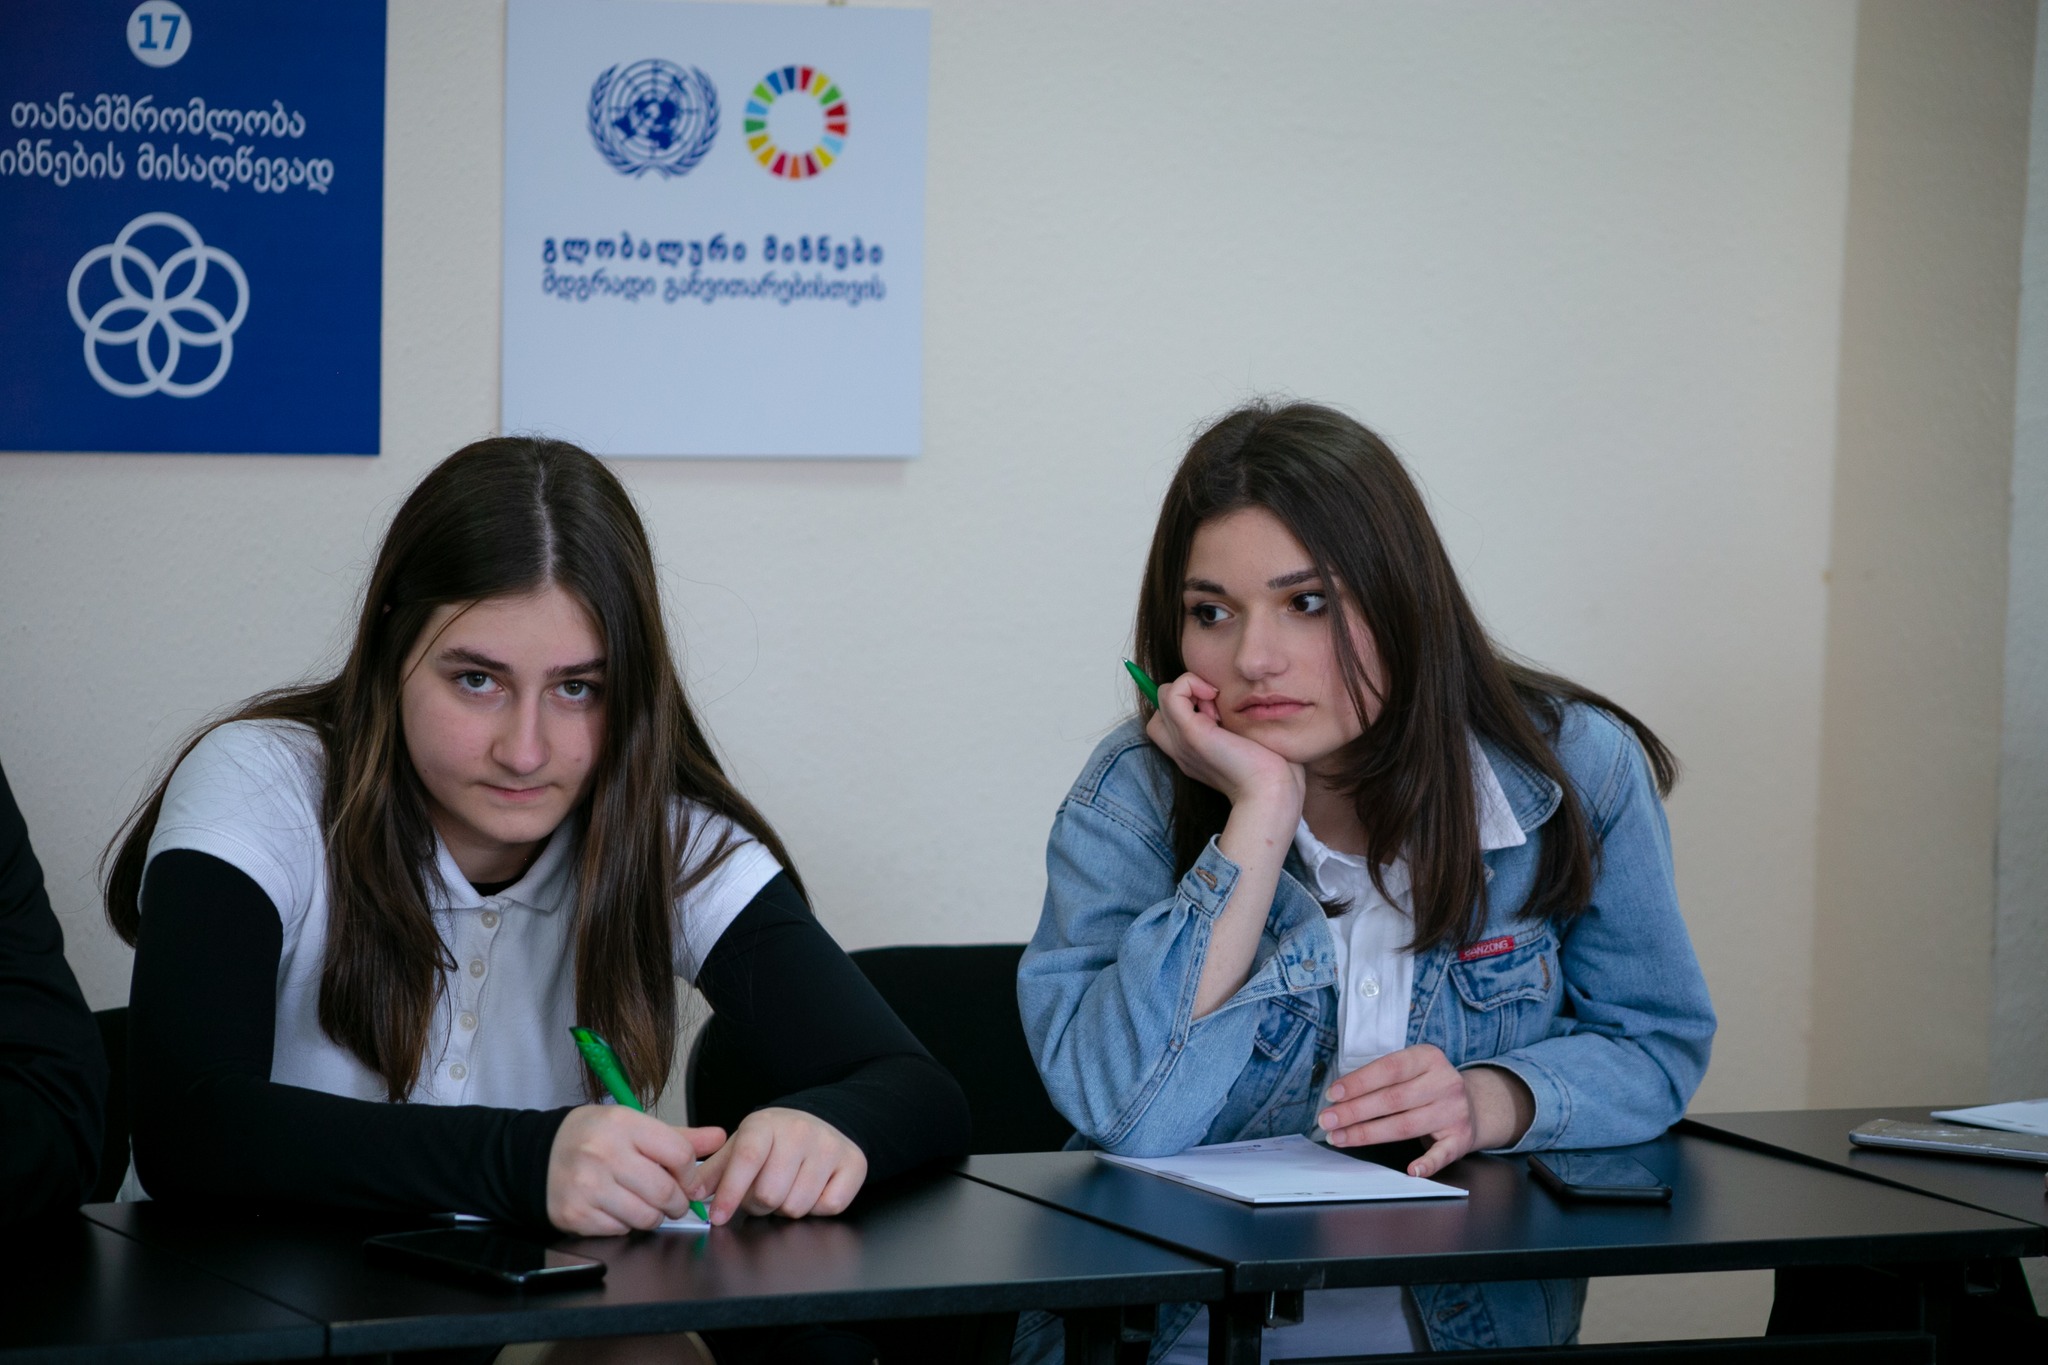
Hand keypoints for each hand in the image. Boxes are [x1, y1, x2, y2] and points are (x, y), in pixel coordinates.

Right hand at [546, 1104, 726, 1235]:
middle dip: (677, 1201)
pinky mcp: (576, 1214)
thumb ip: (679, 1136)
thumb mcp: (633, 1125)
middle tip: (673, 1200)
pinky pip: (620, 1230)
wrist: (538, 1156)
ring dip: (653, 1216)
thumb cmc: (593, 1138)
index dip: (690, 1171)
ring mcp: (588, 1186)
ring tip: (645, 1203)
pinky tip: (618, 1208)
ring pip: (646, 1217)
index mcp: (623, 1124)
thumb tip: (719, 1137)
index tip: (686, 1177)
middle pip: (665, 1190)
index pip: (679, 1153)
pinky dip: (626, 1224)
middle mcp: (604, 1154)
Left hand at [684, 1107, 866, 1223]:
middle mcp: (801, 1131)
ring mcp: (830, 1146)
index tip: (718, 1217)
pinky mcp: (854, 1163)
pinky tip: (812, 1190)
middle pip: (770, 1194)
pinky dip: (817, 1208)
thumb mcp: (740, 1145)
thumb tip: (691, 1193)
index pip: (746, 1160)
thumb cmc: (775, 1141)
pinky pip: (829, 1207)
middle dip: (761, 1204)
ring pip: (798, 1206)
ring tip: (788, 1188)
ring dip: (787, 1207)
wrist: (822, 1122)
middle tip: (763, 1192)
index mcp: (766, 1125)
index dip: (731, 1193)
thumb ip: (714, 1171)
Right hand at [1145, 672, 1304, 812]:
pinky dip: (1189, 684)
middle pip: (1162, 707)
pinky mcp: (1190, 733)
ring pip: (1164, 695)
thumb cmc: (1272, 772)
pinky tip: (1214, 696)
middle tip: (1218, 709)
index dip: (1190, 705)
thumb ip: (1240, 729)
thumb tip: (1245, 707)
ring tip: (1217, 705)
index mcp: (1193, 755)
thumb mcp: (1251, 746)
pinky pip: (1171, 693)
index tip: (1222, 713)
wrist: (1271, 791)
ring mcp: (1182, 741)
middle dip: (1189, 695)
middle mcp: (1181, 749)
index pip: (1168, 721)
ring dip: (1191, 689)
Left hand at [1316, 1046, 1533, 1178]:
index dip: (1359, 1082)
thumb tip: (1339, 1096)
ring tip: (1340, 1137)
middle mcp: (1445, 1083)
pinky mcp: (1461, 1138)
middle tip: (1327, 1120)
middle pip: (1393, 1099)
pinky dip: (1427, 1164)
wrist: (1472, 1104)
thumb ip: (1383, 1078)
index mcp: (1429, 1058)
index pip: (1389, 1069)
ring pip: (1405, 1126)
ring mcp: (1454, 1112)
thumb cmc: (1427, 1086)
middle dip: (1355, 1111)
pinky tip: (1410, 1170)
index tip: (1333, 1094)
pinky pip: (1442, 1154)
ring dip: (1368, 1134)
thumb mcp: (1412, 1069)